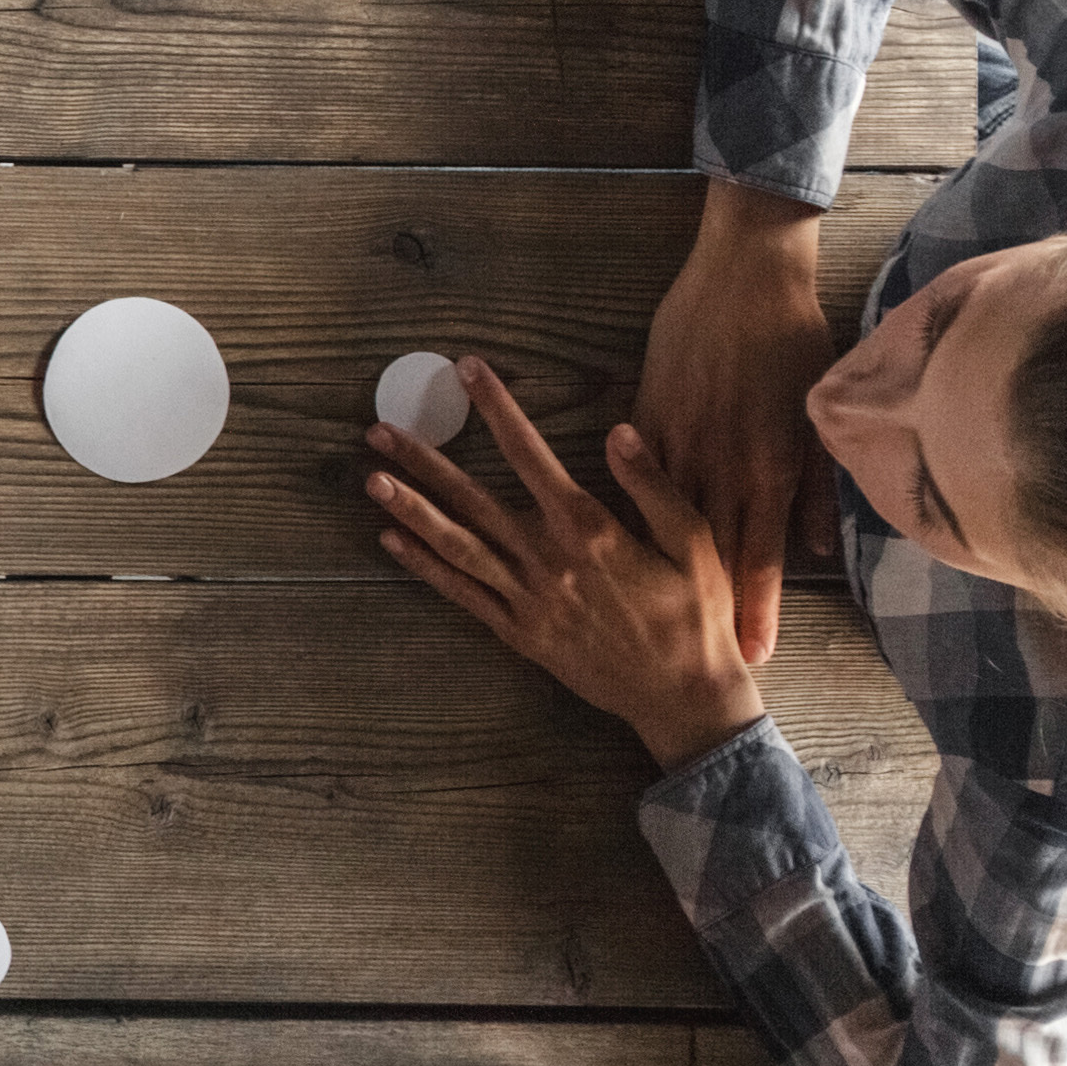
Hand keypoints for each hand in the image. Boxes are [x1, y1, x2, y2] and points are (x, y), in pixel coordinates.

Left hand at [363, 357, 768, 767]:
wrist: (683, 695)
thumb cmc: (695, 613)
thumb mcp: (693, 542)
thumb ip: (653, 485)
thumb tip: (618, 432)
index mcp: (589, 528)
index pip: (530, 453)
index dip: (496, 408)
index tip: (467, 371)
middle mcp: (548, 559)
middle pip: (471, 498)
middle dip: (423, 461)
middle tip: (379, 430)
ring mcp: (527, 597)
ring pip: (456, 545)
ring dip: (410, 510)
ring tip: (371, 479)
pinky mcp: (519, 631)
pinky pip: (462, 593)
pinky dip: (424, 566)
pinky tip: (392, 542)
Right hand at [635, 184, 840, 661]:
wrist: (745, 273)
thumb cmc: (793, 337)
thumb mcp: (818, 410)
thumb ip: (815, 483)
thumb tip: (815, 546)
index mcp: (771, 463)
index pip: (763, 554)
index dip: (758, 607)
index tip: (752, 654)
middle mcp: (722, 462)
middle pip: (712, 551)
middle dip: (709, 609)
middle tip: (700, 660)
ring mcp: (678, 441)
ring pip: (665, 521)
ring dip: (659, 571)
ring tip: (648, 617)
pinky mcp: (647, 416)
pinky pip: (636, 475)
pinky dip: (628, 512)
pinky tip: (613, 547)